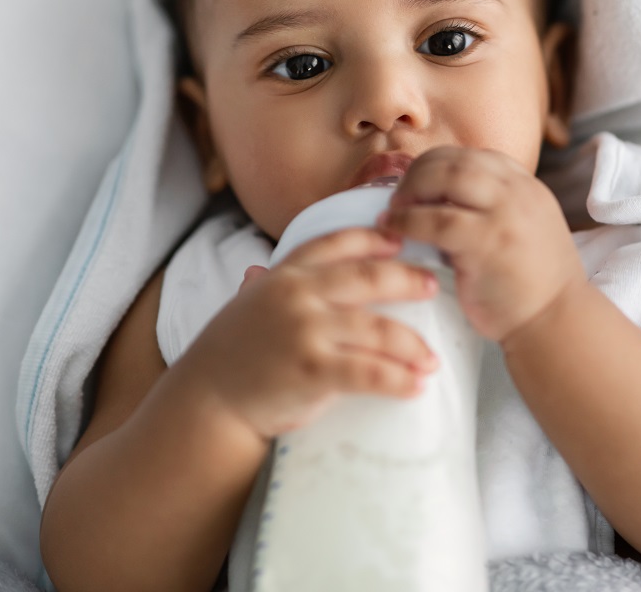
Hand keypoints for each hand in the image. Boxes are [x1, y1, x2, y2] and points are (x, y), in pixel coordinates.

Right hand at [185, 228, 440, 439]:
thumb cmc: (228, 357)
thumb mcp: (243, 309)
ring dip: (412, 345)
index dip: (371, 238)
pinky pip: (371, 372)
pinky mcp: (313, 370)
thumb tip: (257, 270)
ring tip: (430, 359)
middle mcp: (297, 294)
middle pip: (369, 277)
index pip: (334, 242)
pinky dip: (399, 380)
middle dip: (408, 280)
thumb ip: (261, 288)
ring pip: (378, 329)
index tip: (399, 240)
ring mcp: (306, 330)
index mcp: (284, 275)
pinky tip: (416, 386)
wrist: (206, 402)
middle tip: (433, 287)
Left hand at [377, 146, 583, 343]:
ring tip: (394, 212)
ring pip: (445, 178)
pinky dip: (407, 222)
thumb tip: (435, 200)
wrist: (556, 321)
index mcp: (526, 186)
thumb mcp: (521, 229)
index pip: (474, 156)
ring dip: (410, 190)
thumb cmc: (531, 284)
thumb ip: (490, 208)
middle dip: (418, 173)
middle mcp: (518, 192)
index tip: (417, 184)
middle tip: (398, 198)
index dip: (438, 165)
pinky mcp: (488, 242)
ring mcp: (505, 214)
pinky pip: (436, 220)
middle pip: (455, 160)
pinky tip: (394, 230)